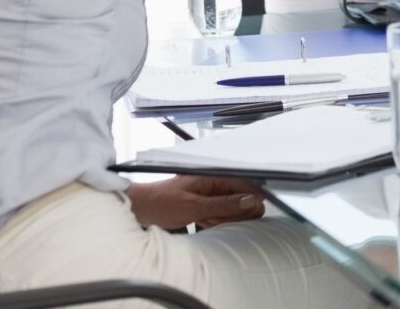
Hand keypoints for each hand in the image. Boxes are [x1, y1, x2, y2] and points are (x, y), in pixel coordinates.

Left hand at [127, 176, 265, 230]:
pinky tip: (206, 223)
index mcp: (213, 175)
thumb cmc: (163, 203)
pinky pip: (219, 213)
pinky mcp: (202, 205)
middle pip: (239, 196)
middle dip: (238, 211)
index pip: (244, 183)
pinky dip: (216, 221)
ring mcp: (208, 193)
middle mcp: (213, 182)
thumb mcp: (195, 207)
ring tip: (209, 221)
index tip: (259, 210)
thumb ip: (224, 204)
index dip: (253, 196)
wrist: (140, 209)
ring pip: (230, 206)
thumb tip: (250, 201)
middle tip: (225, 220)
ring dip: (226, 218)